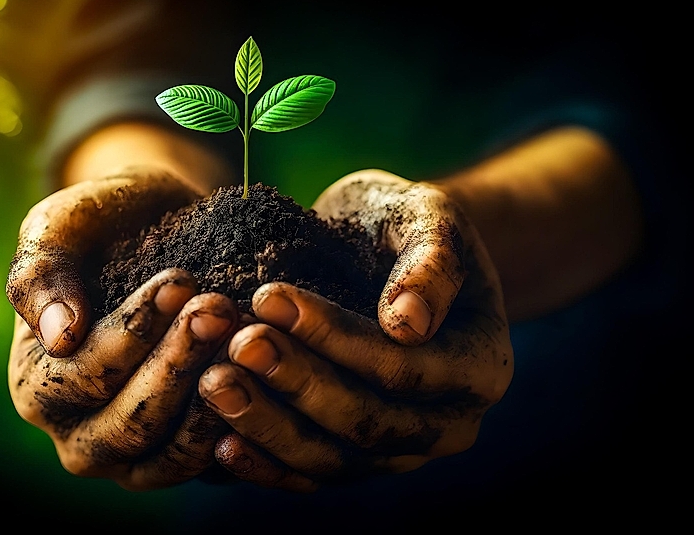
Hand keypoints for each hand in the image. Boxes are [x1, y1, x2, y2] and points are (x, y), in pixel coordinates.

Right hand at [6, 165, 238, 489]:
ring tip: (245, 337)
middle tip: (218, 308)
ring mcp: (135, 457)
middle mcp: (80, 435)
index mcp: (35, 386)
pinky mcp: (184, 459)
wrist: (163, 224)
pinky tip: (265, 377)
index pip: (82, 376)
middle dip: (178, 365)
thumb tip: (60, 337)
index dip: (132, 333)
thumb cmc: (103, 224)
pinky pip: (213, 463)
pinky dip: (241, 427)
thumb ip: (42, 275)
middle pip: (129, 424)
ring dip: (213, 398)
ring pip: (173, 455)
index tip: (179, 281)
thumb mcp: (59, 228)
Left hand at [196, 169, 512, 490]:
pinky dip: (265, 465)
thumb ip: (432, 263)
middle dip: (296, 384)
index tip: (270, 297)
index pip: (404, 368)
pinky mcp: (354, 461)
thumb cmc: (405, 226)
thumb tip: (410, 323)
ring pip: (333, 459)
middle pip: (367, 423)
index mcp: (480, 368)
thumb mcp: (430, 217)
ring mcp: (400, 452)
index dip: (335, 338)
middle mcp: (448, 425)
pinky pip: (309, 475)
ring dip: (270, 427)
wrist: (383, 254)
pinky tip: (218, 442)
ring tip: (213, 385)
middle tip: (235, 344)